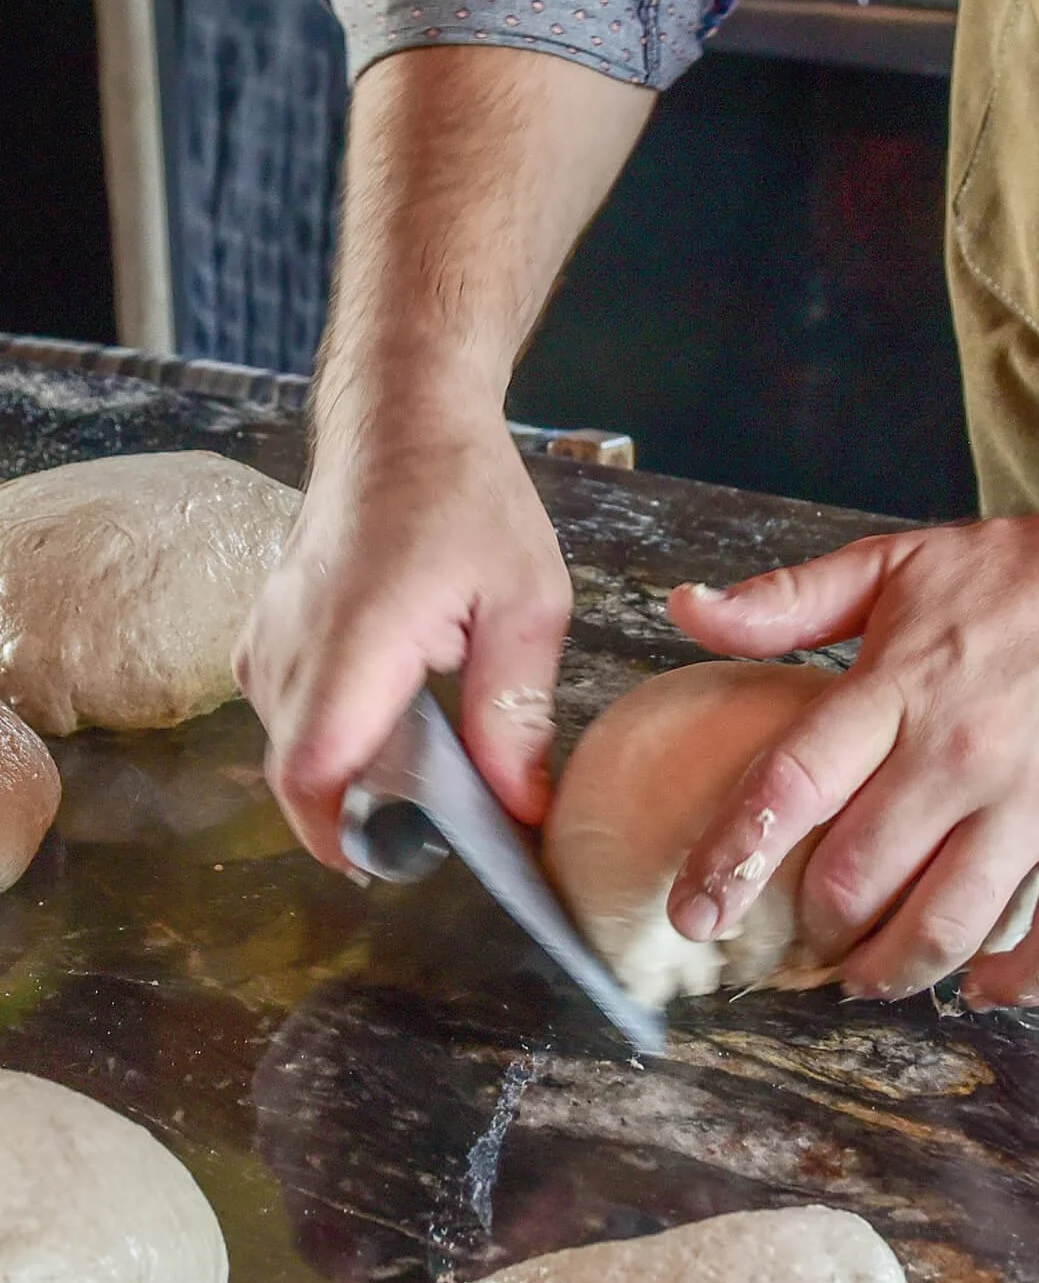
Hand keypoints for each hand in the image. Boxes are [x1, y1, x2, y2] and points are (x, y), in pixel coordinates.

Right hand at [233, 413, 571, 869]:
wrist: (401, 418)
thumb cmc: (467, 495)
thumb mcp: (525, 603)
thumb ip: (516, 713)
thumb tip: (521, 807)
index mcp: (355, 641)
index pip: (311, 772)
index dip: (339, 834)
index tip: (387, 865)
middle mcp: (292, 643)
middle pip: (302, 770)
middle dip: (365, 809)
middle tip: (444, 815)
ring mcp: (270, 633)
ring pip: (295, 741)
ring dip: (355, 764)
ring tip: (433, 753)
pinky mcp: (269, 627)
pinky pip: (291, 706)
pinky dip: (338, 727)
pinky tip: (400, 708)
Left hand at [665, 499, 1038, 1008]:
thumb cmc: (1015, 573)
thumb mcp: (890, 565)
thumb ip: (784, 601)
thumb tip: (684, 610)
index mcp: (899, 687)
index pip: (791, 787)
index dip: (731, 860)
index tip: (693, 914)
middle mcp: (963, 752)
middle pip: (860, 879)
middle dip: (817, 927)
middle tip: (806, 935)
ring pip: (947, 926)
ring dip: (893, 970)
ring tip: (866, 977)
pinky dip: (1016, 984)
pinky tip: (978, 987)